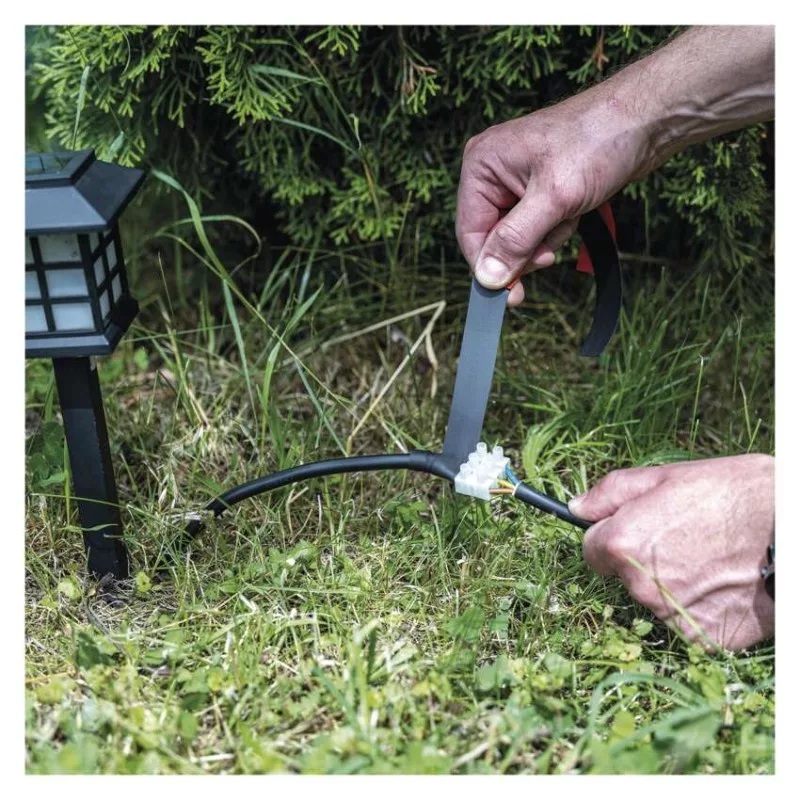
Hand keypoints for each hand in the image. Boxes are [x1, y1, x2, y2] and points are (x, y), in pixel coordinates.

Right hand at [455, 27, 773, 305]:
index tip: (511, 295)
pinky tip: (577, 211)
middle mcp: (493, 173)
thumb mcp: (554, 198)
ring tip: (571, 214)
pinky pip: (538, 227)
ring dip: (548, 238)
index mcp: (482, 165)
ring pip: (519, 237)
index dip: (490, 266)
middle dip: (527, 248)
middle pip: (494, 237)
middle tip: (552, 250)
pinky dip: (558, 229)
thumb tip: (488, 278)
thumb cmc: (598, 141)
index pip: (470, 232)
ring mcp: (516, 180)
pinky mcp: (540, 188)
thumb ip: (515, 241)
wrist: (645, 119)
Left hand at [569, 455, 774, 651]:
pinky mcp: (703, 638)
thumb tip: (576, 507)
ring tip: (708, 559)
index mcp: (622, 544)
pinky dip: (699, 607)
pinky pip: (686, 621)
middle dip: (641, 560)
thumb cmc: (730, 494)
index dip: (611, 538)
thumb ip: (610, 493)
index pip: (591, 551)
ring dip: (671, 585)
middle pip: (623, 577)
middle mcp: (639, 586)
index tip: (634, 530)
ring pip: (655, 600)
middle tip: (683, 539)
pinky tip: (722, 584)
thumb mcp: (664, 477)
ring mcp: (671, 615)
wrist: (788, 530)